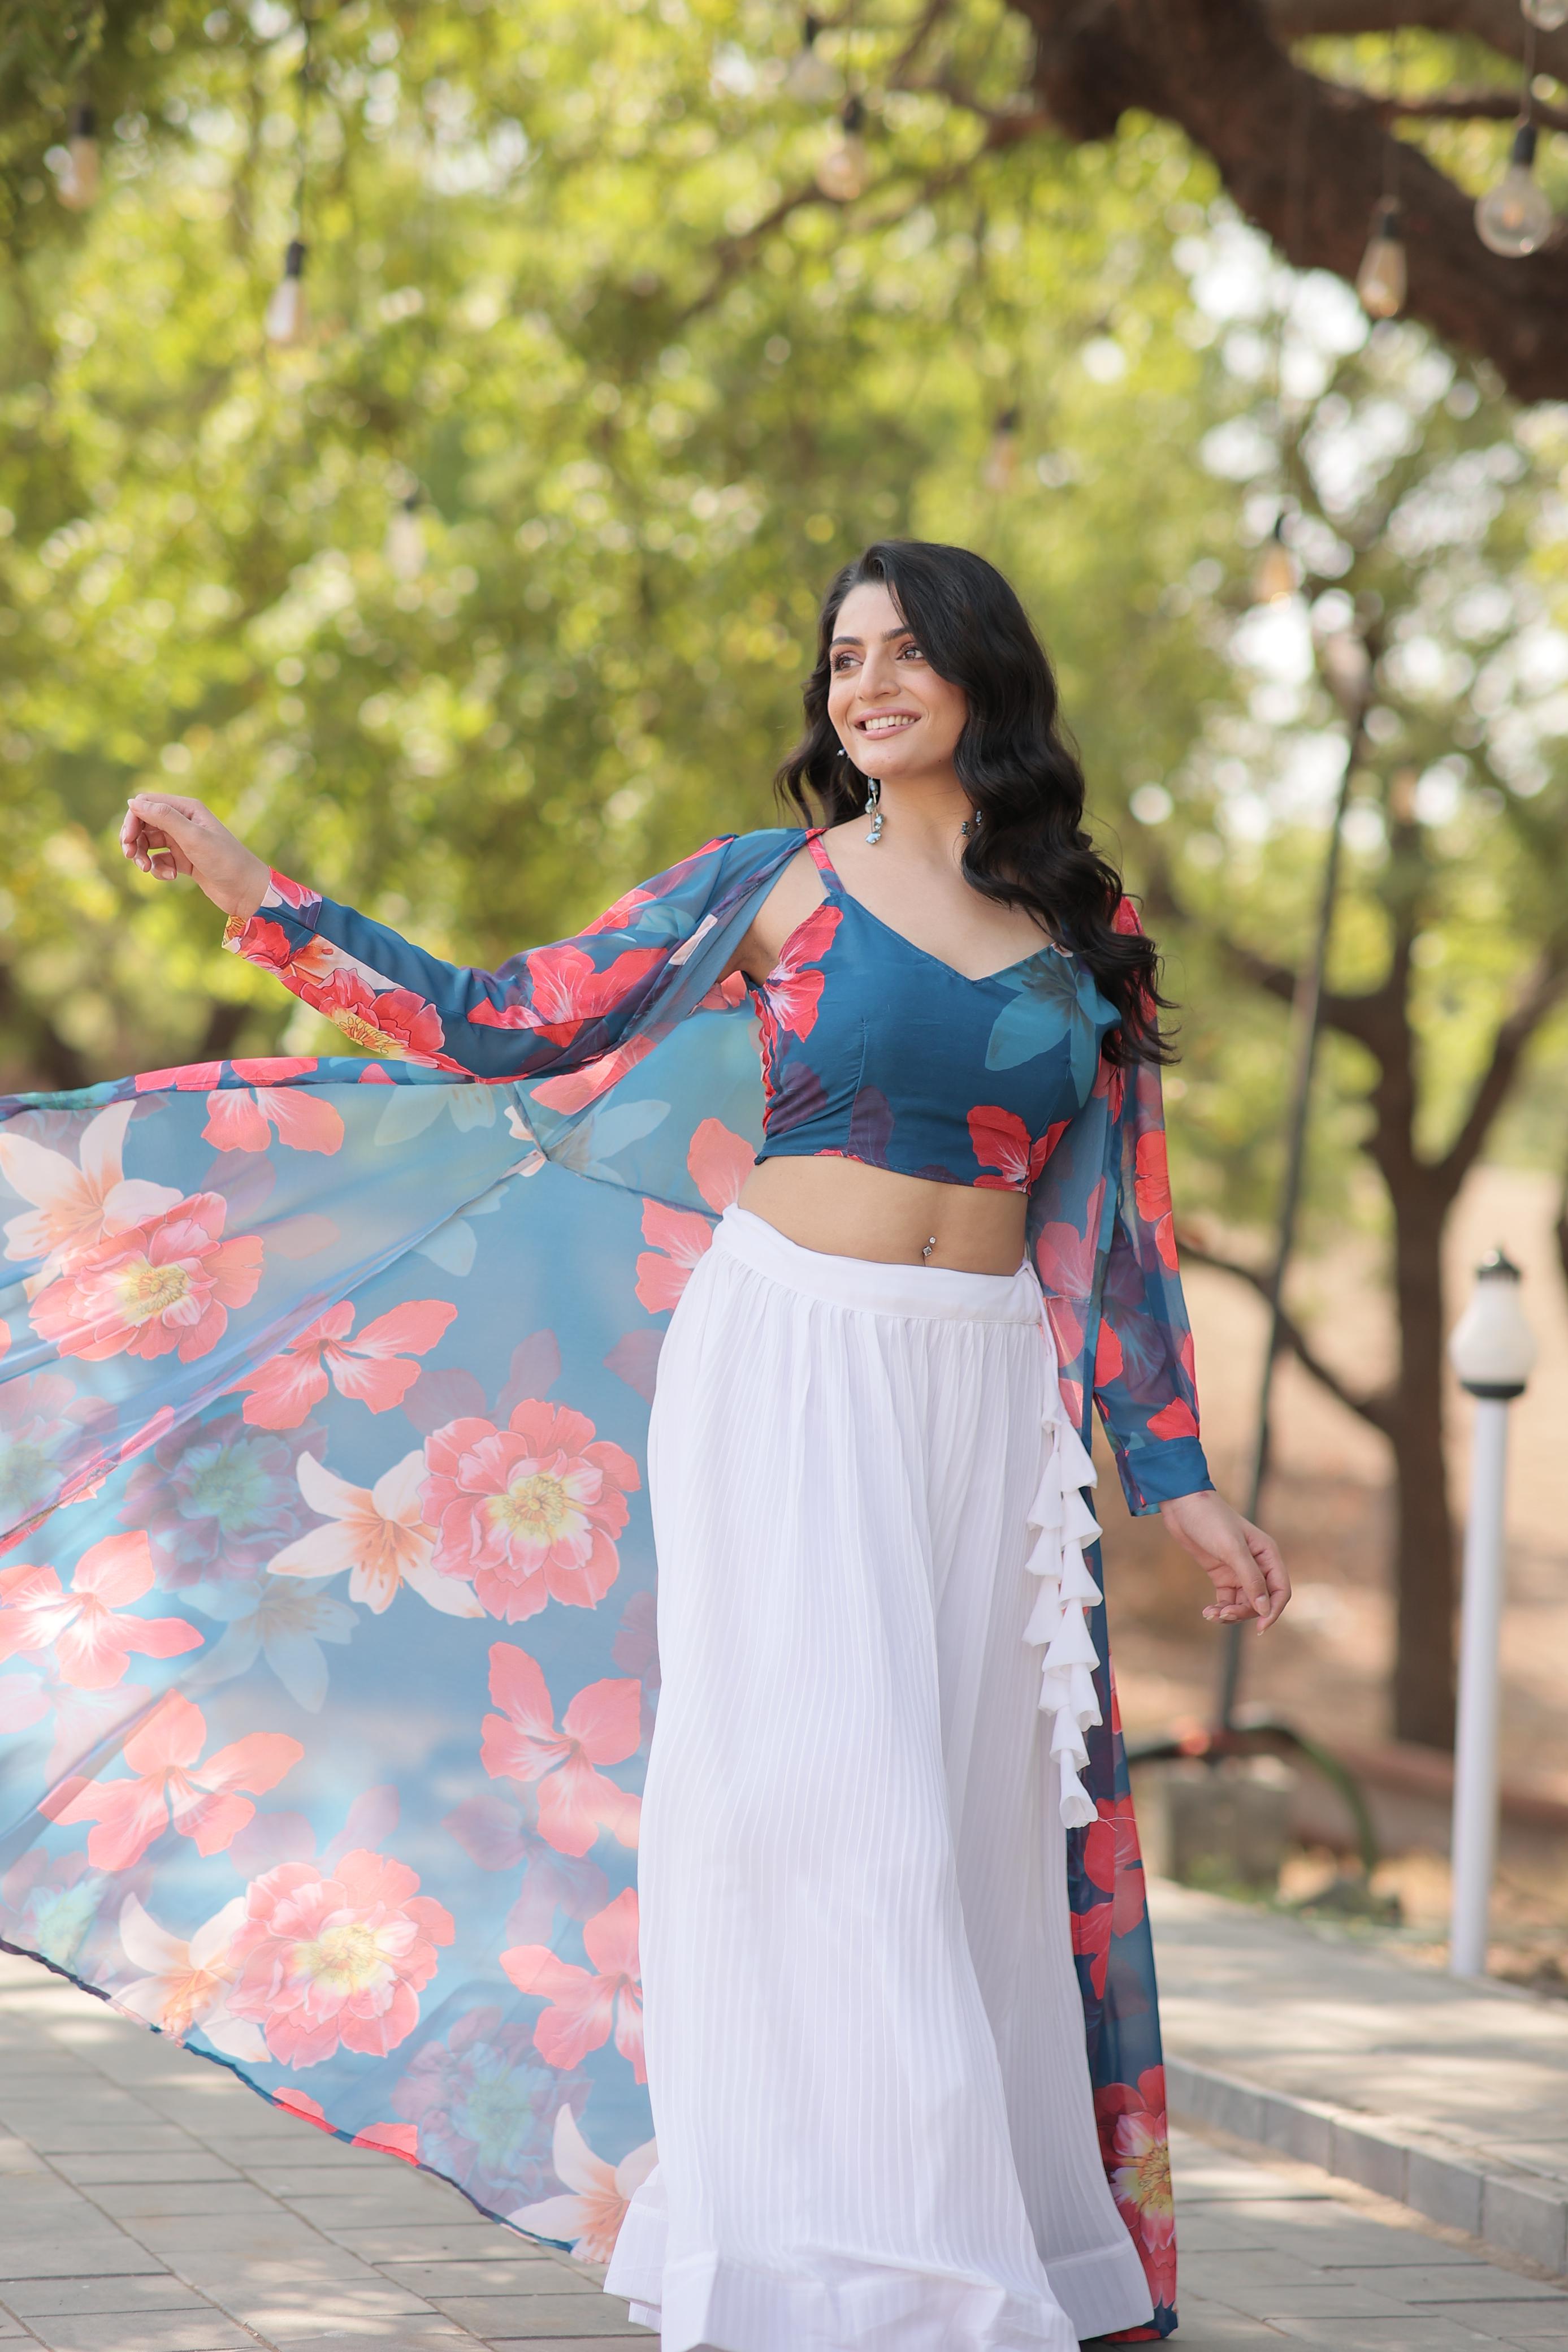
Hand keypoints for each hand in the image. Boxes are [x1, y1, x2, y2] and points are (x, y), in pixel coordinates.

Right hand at [120, 793, 270, 919]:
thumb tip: (133, 802)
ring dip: (143, 856)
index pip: (146, 804)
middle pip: (144, 823)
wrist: (247, 891)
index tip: (127, 840)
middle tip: (130, 857)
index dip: (133, 820)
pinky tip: (171, 876)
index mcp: (187, 809)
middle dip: (133, 840)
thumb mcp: (193, 837)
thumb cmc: (225, 861)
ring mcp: (183, 842)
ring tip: (147, 869)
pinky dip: (159, 869)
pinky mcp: (184, 861)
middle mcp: (184, 822)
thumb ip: (163, 817)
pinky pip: (160, 860)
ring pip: (149, 843)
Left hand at [1159, 1490, 1289, 1632]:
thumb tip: (1264, 1609)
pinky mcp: (1221, 1574)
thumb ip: (1250, 1579)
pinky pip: (1227, 1599)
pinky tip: (1208, 1612)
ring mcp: (1238, 1570)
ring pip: (1243, 1603)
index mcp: (1268, 1555)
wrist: (1182, 1506)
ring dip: (1230, 1613)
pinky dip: (1220, 1608)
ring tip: (1211, 1615)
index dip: (1273, 1611)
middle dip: (1244, 1613)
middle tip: (1223, 1615)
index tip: (1260, 1628)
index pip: (1280, 1590)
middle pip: (1260, 1601)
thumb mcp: (1232, 1549)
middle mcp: (1257, 1564)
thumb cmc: (1211, 1520)